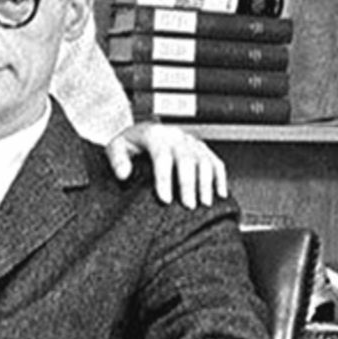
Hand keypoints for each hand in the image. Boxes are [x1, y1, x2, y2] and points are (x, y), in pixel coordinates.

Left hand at [106, 123, 226, 208]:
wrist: (144, 132)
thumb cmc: (132, 143)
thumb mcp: (117, 147)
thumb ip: (117, 159)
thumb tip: (123, 173)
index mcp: (154, 134)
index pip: (162, 156)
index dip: (164, 179)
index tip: (165, 199)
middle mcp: (175, 136)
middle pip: (187, 160)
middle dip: (189, 184)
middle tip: (188, 205)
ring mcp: (191, 142)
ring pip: (205, 161)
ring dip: (206, 183)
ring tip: (204, 203)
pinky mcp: (202, 149)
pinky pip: (216, 162)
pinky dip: (220, 178)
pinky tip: (219, 193)